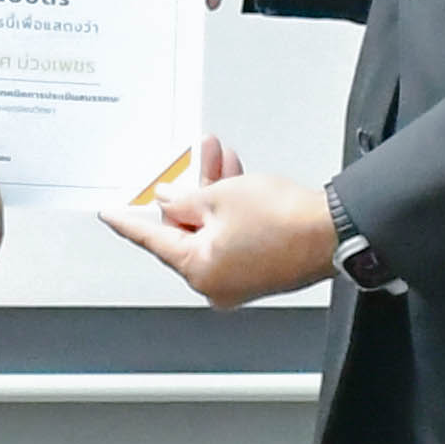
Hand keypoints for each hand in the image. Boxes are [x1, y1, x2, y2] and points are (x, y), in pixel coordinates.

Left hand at [98, 133, 342, 307]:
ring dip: (214, 194)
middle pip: (185, 232)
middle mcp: (216, 283)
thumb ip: (186, 198)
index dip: (128, 220)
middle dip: (189, 192)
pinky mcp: (260, 272)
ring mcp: (239, 281)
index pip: (152, 238)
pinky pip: (232, 239)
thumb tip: (169, 200)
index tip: (110, 215)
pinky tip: (234, 182)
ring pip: (212, 230)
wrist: (334, 230)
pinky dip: (231, 212)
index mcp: (198, 268)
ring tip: (220, 159)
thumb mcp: (220, 196)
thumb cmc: (285, 219)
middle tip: (191, 162)